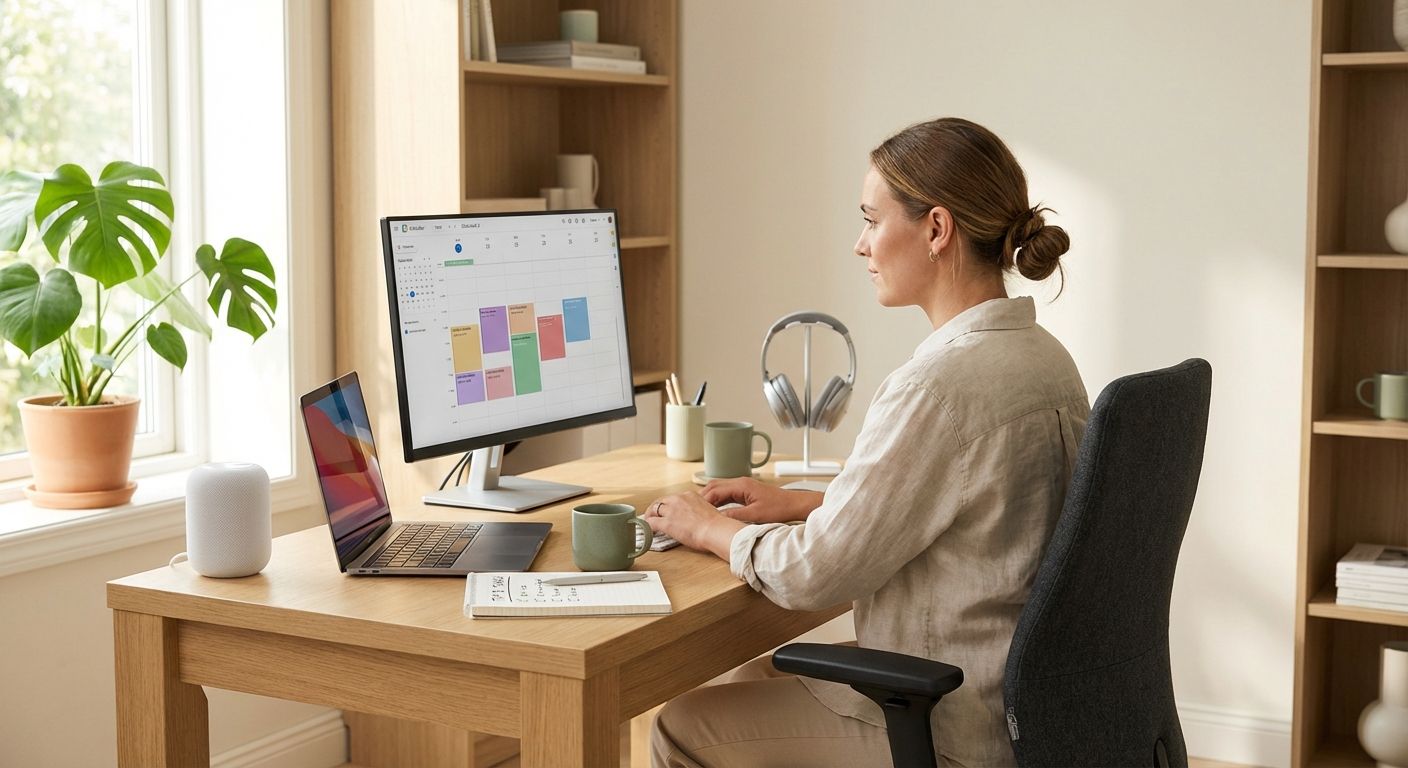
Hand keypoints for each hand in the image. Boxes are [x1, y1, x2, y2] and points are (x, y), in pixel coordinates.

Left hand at [643, 492, 744, 560]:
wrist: (715, 530)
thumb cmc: (716, 524)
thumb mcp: (707, 510)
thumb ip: (697, 510)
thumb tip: (694, 518)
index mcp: (689, 495)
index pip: (673, 498)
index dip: (668, 506)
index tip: (667, 512)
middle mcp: (678, 499)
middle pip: (660, 502)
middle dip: (656, 509)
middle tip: (653, 516)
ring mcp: (671, 511)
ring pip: (653, 510)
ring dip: (650, 516)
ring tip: (649, 523)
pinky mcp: (666, 523)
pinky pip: (651, 523)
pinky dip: (648, 526)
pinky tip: (649, 532)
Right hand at [700, 478, 822, 523]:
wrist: (793, 504)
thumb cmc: (779, 508)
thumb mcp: (755, 516)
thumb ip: (735, 516)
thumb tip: (718, 518)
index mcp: (741, 485)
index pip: (715, 490)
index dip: (703, 501)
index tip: (695, 511)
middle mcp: (740, 482)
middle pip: (714, 486)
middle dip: (702, 498)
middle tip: (693, 510)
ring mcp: (742, 486)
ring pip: (719, 489)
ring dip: (710, 498)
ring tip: (701, 511)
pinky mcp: (745, 491)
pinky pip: (727, 493)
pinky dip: (718, 500)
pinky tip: (715, 510)